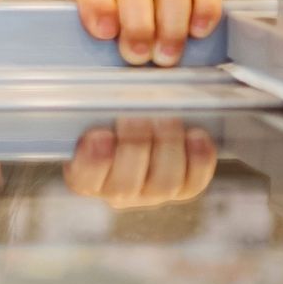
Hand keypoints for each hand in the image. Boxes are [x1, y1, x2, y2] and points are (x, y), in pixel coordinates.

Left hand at [63, 0, 224, 66]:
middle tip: (138, 55)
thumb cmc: (112, 2)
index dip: (96, 2)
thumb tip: (103, 44)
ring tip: (166, 54)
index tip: (105, 34)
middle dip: (137, 24)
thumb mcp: (90, 9)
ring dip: (171, 24)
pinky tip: (197, 31)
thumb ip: (91, 20)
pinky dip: (204, 8)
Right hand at [65, 117, 218, 208]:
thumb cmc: (112, 112)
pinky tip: (195, 134)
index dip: (93, 161)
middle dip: (133, 146)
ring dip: (166, 146)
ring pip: (163, 183)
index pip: (85, 179)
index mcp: (85, 176)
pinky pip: (194, 180)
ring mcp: (152, 193)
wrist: (145, 118)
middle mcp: (117, 192)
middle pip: (125, 184)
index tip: (100, 134)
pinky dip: (198, 158)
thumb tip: (107, 90)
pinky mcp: (184, 188)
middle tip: (136, 116)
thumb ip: (94, 105)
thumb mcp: (94, 108)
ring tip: (166, 118)